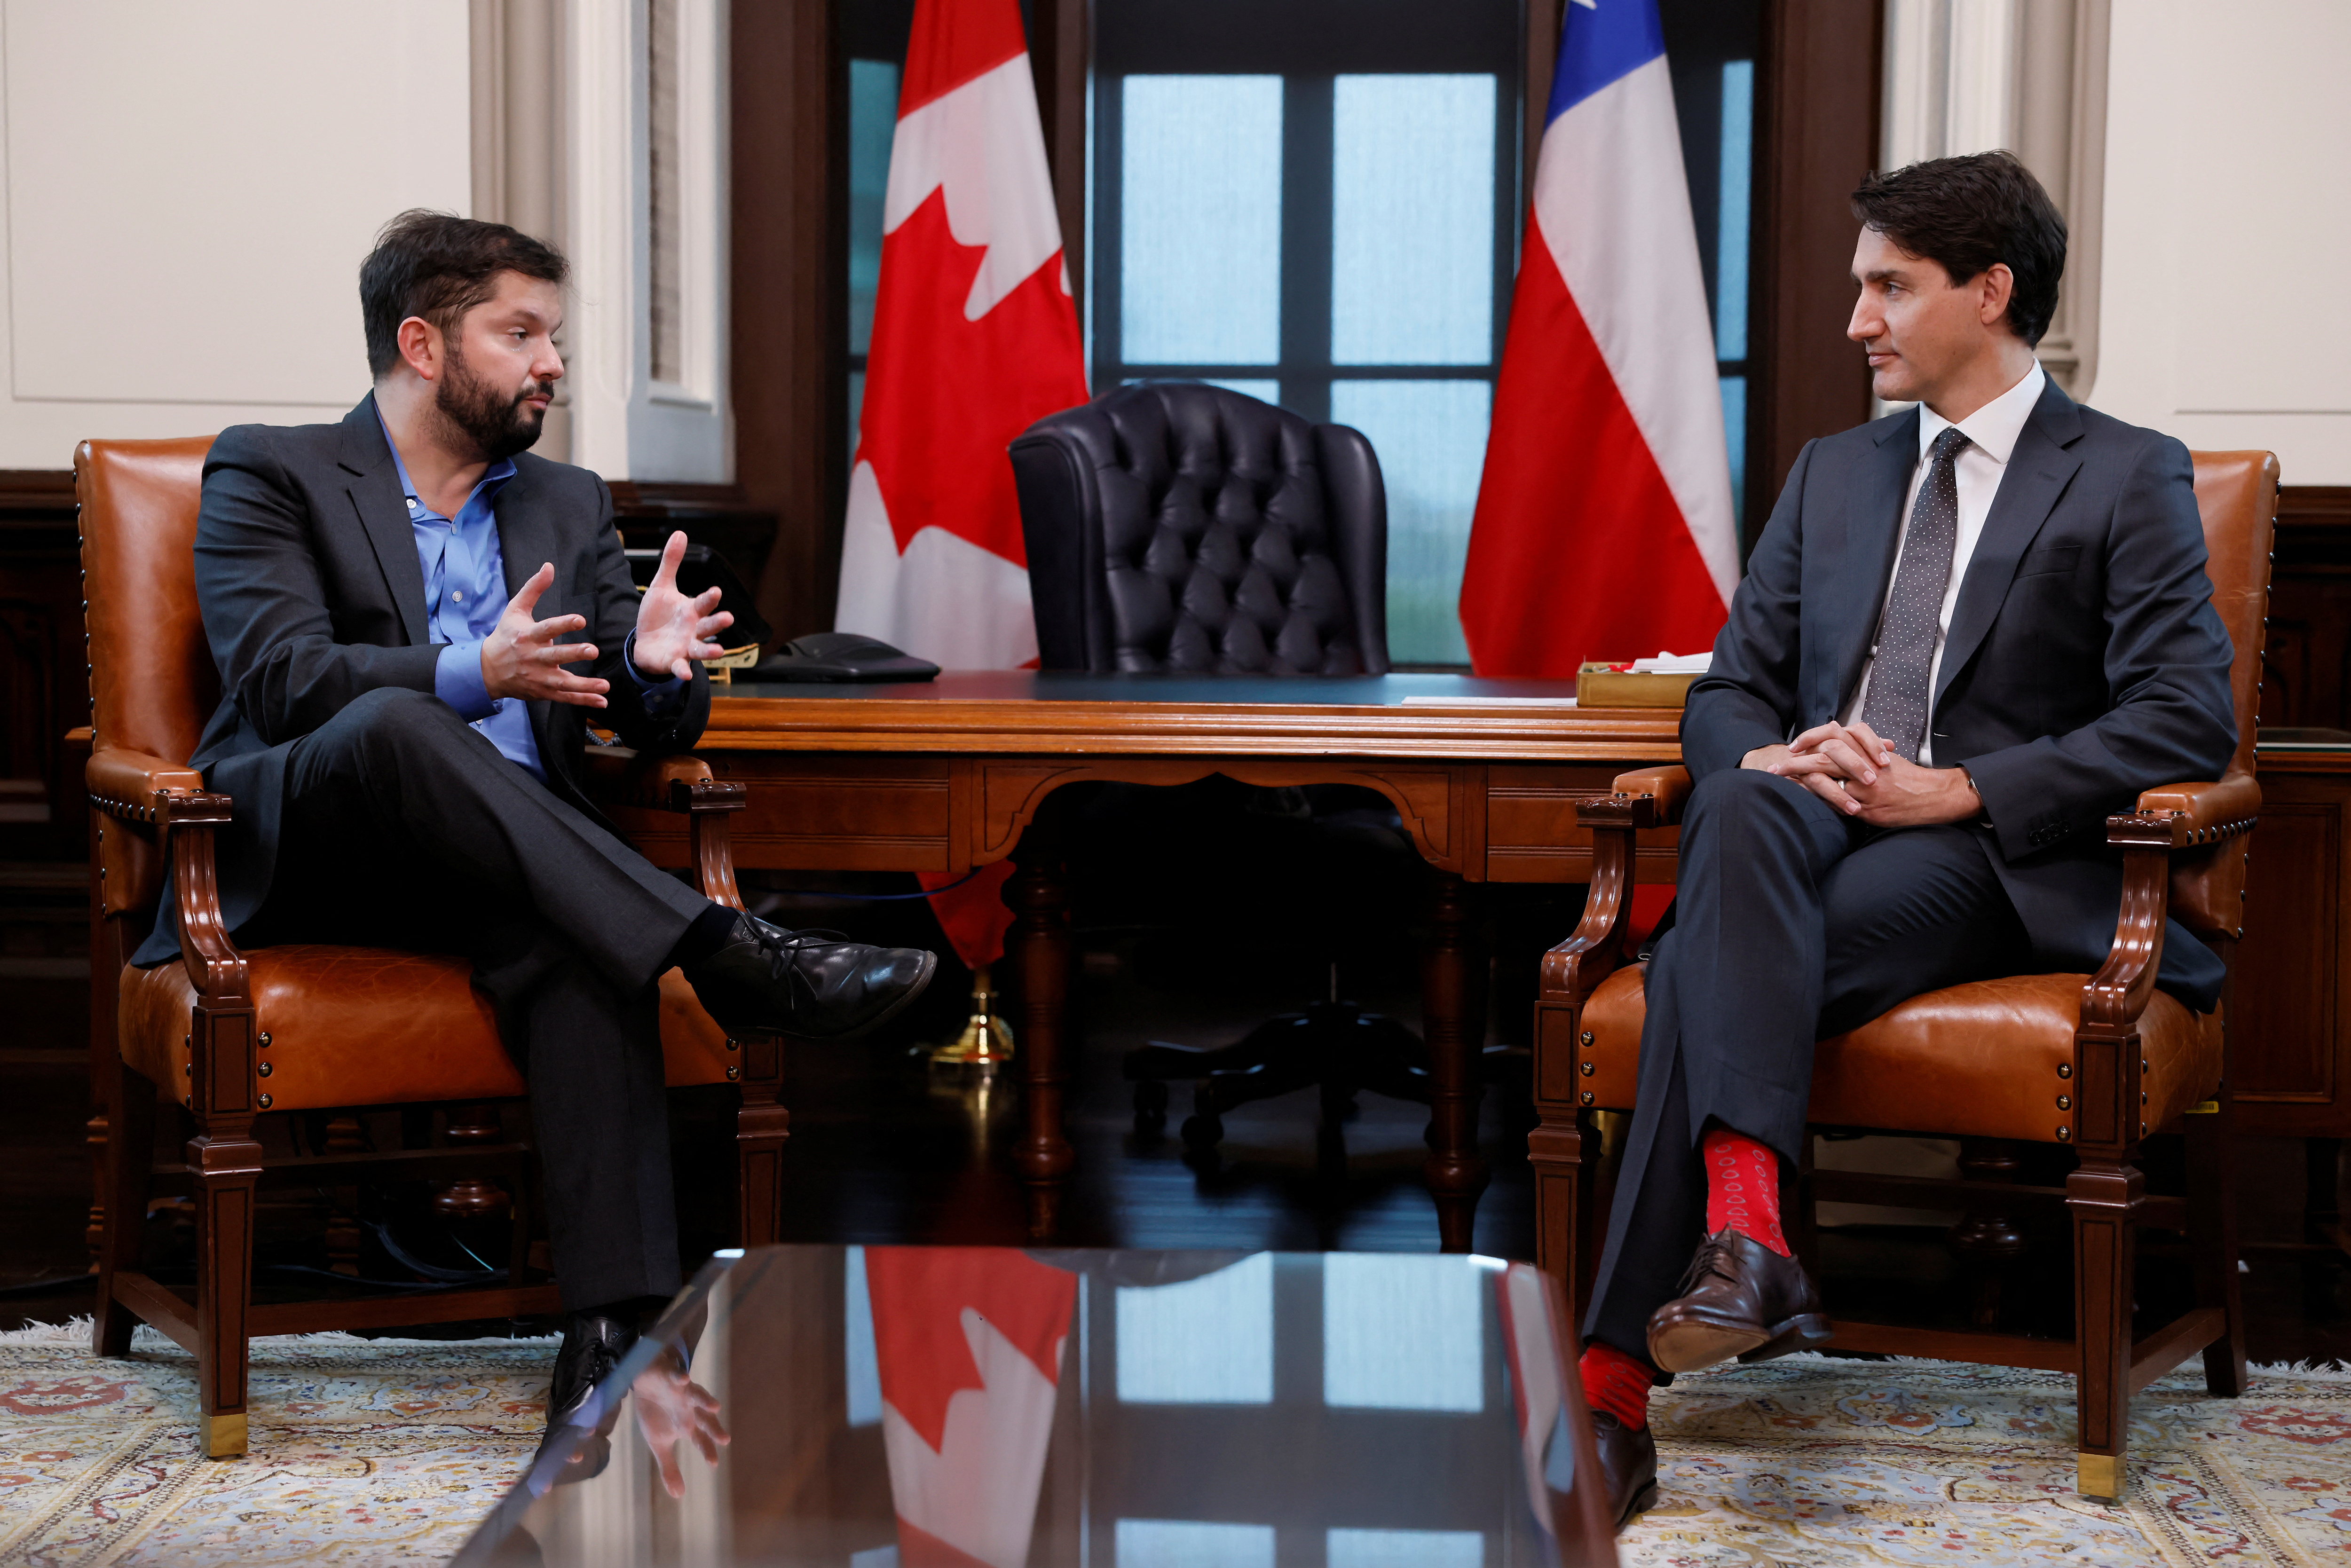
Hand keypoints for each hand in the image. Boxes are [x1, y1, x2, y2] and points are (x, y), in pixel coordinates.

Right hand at [482, 562, 609, 707]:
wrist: (487, 670)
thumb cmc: (505, 636)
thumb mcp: (515, 609)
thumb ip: (534, 588)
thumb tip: (549, 566)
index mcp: (527, 636)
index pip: (547, 628)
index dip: (563, 624)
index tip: (580, 620)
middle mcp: (533, 658)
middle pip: (555, 656)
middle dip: (573, 654)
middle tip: (593, 650)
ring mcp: (538, 677)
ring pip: (562, 682)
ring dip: (584, 685)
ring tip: (604, 686)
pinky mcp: (542, 692)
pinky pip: (564, 698)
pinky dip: (583, 701)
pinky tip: (601, 702)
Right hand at [629, 1360, 729, 1497]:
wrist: (645, 1383)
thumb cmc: (656, 1413)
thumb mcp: (659, 1443)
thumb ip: (670, 1468)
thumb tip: (678, 1496)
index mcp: (688, 1425)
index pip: (701, 1439)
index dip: (707, 1449)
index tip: (713, 1464)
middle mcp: (690, 1409)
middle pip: (705, 1419)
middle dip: (714, 1428)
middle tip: (724, 1439)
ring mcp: (682, 1392)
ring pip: (697, 1395)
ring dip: (705, 1400)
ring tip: (714, 1407)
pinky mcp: (671, 1376)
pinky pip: (676, 1376)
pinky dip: (680, 1378)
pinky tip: (683, 1380)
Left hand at [634, 530, 734, 679]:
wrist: (645, 643)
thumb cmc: (658, 615)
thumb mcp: (661, 586)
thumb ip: (671, 562)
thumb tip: (680, 532)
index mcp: (691, 611)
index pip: (703, 603)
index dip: (709, 598)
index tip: (715, 591)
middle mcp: (693, 630)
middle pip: (708, 626)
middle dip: (718, 623)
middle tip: (728, 618)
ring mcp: (685, 648)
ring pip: (701, 649)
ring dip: (710, 651)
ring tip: (718, 651)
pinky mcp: (674, 662)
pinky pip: (680, 667)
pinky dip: (683, 671)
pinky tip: (686, 674)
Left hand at [1745, 720, 1980, 826]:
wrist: (1934, 796)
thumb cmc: (1908, 778)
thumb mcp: (1883, 757)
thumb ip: (1859, 747)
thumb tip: (1833, 732)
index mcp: (1867, 749)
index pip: (1833, 735)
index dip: (1810, 739)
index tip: (1793, 746)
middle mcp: (1865, 764)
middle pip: (1824, 757)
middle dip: (1796, 763)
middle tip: (1774, 768)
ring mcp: (1865, 787)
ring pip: (1827, 780)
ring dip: (1800, 782)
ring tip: (1780, 786)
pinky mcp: (1866, 807)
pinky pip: (1836, 804)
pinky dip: (1818, 801)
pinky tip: (1803, 803)